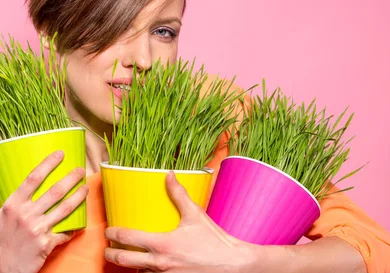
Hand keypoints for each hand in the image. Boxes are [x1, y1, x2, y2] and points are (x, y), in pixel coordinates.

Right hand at [0, 151, 88, 272]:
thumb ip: (18, 203)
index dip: (48, 164)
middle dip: (72, 178)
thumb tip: (32, 186)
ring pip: (66, 208)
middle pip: (56, 191)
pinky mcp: (46, 244)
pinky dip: (73, 229)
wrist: (0, 267)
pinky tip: (79, 225)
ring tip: (86, 188)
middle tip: (81, 170)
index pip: (33, 178)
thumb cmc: (2, 240)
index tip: (60, 154)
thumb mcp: (2, 217)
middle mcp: (25, 215)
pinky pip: (65, 232)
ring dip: (79, 196)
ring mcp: (37, 229)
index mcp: (12, 205)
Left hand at [104, 171, 258, 272]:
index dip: (113, 234)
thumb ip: (179, 195)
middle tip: (108, 250)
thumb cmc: (214, 241)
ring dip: (131, 267)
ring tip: (129, 259)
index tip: (109, 231)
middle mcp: (159, 263)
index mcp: (162, 244)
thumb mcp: (195, 215)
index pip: (127, 239)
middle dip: (111, 255)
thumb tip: (169, 175)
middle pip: (123, 261)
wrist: (231, 264)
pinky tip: (149, 267)